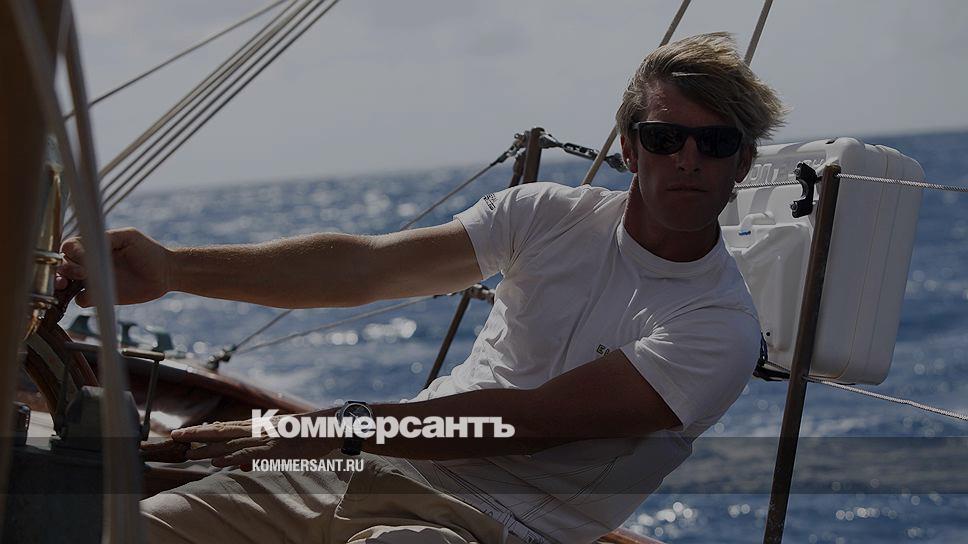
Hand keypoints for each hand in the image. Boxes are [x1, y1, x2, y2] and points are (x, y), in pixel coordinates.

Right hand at [56, 227, 171, 306]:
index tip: (82, 257)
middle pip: (63, 265)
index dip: (71, 252)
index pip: (70, 247)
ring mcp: (93, 280)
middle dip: (63, 269)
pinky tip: (90, 295)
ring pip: (66, 284)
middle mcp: (89, 263)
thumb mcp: (129, 237)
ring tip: (69, 285)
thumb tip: (87, 246)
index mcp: (93, 247)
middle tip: (80, 274)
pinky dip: (81, 298)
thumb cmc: (148, 250)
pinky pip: (82, 300)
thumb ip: (108, 238)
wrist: (165, 272)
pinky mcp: (100, 295)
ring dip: (63, 285)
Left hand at [170, 410, 337, 470]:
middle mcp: (260, 429)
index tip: (186, 433)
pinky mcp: (276, 448)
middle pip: (222, 431)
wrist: (332, 426)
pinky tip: (217, 462)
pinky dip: (232, 457)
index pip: (226, 427)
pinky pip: (250, 453)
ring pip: (231, 442)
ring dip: (209, 448)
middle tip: (175, 436)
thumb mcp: (283, 443)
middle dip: (198, 434)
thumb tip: (241, 464)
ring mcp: (267, 438)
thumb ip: (259, 452)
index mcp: (260, 426)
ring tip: (188, 453)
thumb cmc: (310, 434)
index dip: (205, 430)